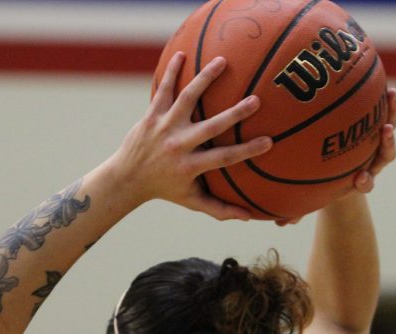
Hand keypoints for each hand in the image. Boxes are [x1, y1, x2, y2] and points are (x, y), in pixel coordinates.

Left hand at [107, 52, 272, 220]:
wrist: (127, 178)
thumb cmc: (166, 189)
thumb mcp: (192, 201)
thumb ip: (220, 209)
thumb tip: (250, 217)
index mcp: (190, 166)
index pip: (224, 158)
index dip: (246, 150)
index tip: (268, 142)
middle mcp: (178, 145)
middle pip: (210, 127)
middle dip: (234, 114)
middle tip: (256, 101)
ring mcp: (164, 127)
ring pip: (186, 99)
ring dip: (204, 79)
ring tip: (222, 62)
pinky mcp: (152, 114)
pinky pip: (162, 90)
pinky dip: (171, 72)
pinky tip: (183, 54)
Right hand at [287, 86, 395, 226]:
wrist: (340, 174)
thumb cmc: (322, 186)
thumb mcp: (309, 198)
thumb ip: (297, 210)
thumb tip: (278, 224)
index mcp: (358, 180)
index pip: (365, 183)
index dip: (366, 182)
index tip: (361, 179)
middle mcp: (372, 162)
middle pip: (385, 154)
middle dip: (387, 144)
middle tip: (385, 133)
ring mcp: (375, 143)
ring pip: (388, 127)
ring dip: (392, 112)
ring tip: (392, 94)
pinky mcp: (375, 124)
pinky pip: (381, 110)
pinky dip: (381, 98)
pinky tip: (377, 79)